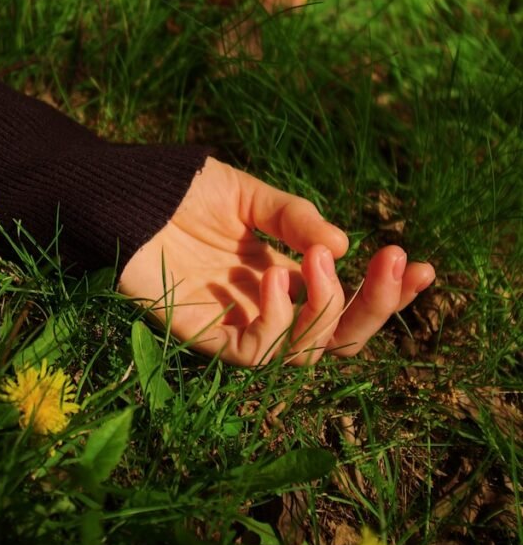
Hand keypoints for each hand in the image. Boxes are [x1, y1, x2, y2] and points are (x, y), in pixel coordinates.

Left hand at [119, 158, 434, 366]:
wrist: (123, 194)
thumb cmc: (179, 191)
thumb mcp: (250, 195)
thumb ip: (296, 218)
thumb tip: (345, 247)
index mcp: (284, 274)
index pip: (345, 301)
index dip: (385, 292)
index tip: (421, 266)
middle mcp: (267, 307)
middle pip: (339, 337)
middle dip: (376, 305)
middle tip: (397, 261)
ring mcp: (237, 324)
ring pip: (308, 352)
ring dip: (329, 305)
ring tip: (316, 256)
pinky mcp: (204, 336)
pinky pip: (257, 353)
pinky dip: (279, 318)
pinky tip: (275, 274)